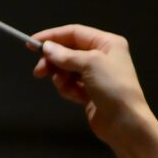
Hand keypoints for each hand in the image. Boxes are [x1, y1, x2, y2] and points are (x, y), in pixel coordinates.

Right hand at [30, 24, 157, 157]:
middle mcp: (103, 57)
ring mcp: (97, 77)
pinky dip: (68, 89)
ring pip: (68, 70)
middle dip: (54, 61)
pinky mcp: (91, 94)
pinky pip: (72, 86)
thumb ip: (66, 55)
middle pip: (69, 52)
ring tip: (61, 84)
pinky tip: (71, 94)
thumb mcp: (90, 64)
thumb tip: (47, 48)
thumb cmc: (113, 87)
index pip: (74, 33)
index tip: (31, 43)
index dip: (53, 37)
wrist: (126, 123)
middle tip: (39, 71)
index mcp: (107, 43)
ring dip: (61, 77)